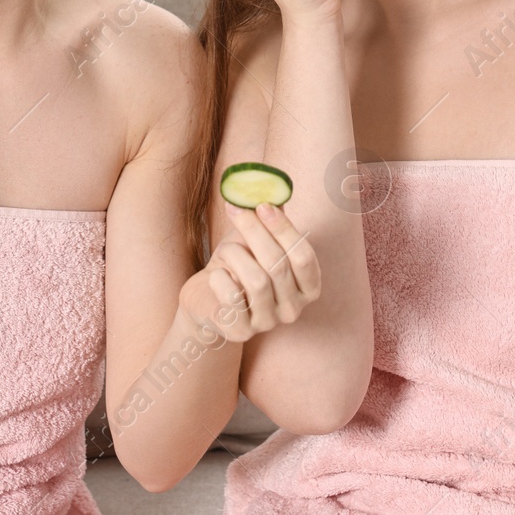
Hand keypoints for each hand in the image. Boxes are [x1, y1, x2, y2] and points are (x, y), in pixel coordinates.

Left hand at [179, 202, 320, 343]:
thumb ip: (270, 216)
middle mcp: (293, 309)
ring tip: (224, 250)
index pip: (304, 257)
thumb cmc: (238, 264)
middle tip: (235, 208)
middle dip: (253, 231)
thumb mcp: (256, 239)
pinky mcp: (241, 333)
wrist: (206, 296)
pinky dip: (219, 278)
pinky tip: (216, 276)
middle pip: (278, 265)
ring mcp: (268, 324)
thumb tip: (272, 181)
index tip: (263, 205)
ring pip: (256, 281)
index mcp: (308, 287)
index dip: (284, 229)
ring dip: (234, 255)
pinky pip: (232, 297)